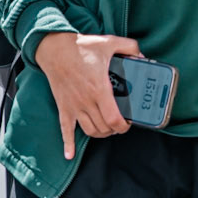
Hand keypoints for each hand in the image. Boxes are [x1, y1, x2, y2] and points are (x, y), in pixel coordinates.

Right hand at [35, 32, 142, 155]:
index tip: (129, 122)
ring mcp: (74, 106)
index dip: (124, 126)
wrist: (54, 49)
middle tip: (121, 123)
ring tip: (108, 129)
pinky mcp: (64, 107)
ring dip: (101, 134)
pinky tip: (69, 155)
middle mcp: (86, 101)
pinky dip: (67, 145)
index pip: (113, 119)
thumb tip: (143, 56)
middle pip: (104, 128)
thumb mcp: (109, 43)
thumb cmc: (80, 47)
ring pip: (90, 131)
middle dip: (115, 129)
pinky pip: (65, 131)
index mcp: (99, 89)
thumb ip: (130, 48)